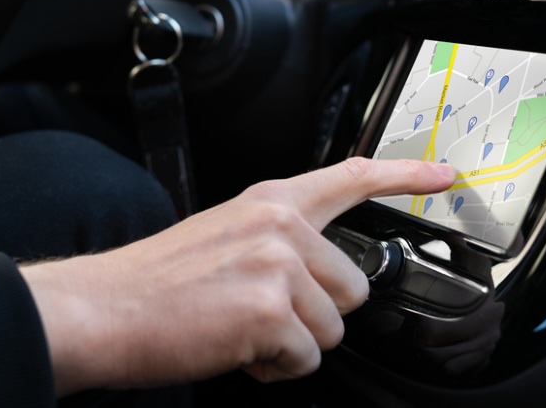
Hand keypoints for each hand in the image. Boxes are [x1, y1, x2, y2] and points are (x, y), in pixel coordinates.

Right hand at [20, 157, 455, 395]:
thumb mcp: (221, 237)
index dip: (405, 177)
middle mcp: (280, 226)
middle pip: (353, 287)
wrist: (102, 310)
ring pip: (333, 329)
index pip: (350, 177)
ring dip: (291, 344)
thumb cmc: (153, 284)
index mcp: (269, 203)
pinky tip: (236, 351)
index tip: (444, 176)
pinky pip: (306, 360)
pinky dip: (273, 369)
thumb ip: (277, 243)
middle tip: (260, 316)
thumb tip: (319, 279)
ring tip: (240, 332)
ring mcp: (278, 265)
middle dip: (315, 315)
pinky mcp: (271, 310)